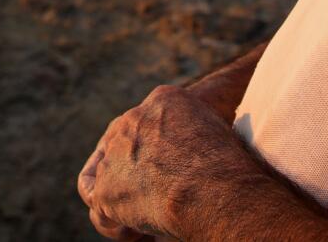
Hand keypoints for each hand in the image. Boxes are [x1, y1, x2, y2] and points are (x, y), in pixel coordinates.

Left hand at [78, 84, 252, 240]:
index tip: (177, 175)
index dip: (158, 153)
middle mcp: (133, 118)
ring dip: (124, 199)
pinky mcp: (105, 187)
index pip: (149, 123)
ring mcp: (115, 152)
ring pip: (107, 174)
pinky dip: (112, 221)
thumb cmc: (231, 167)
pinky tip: (137, 233)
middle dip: (140, 176)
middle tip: (162, 200)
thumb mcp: (219, 133)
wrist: (214, 189)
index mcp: (164, 100)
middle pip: (124, 146)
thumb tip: (192, 159)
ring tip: (146, 220)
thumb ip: (196, 136)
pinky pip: (96, 203)